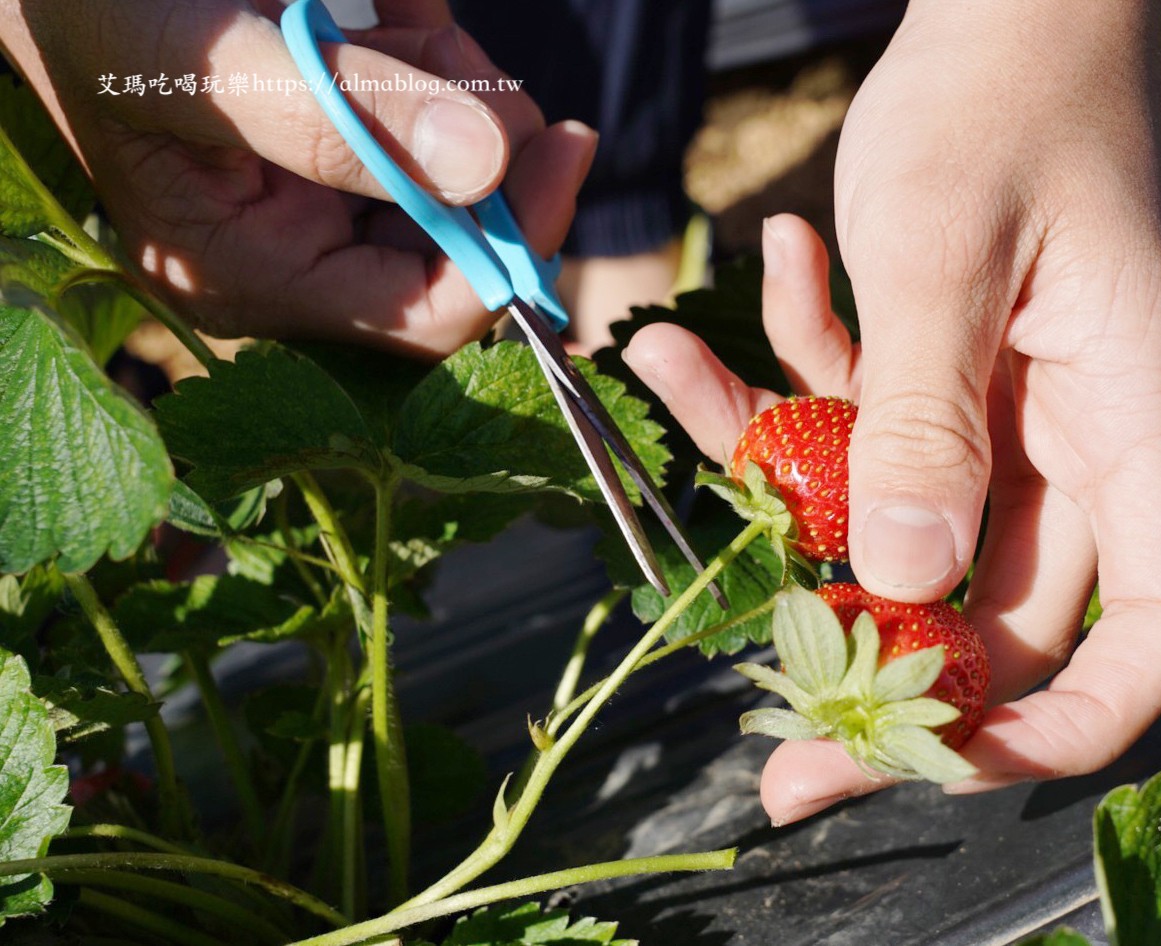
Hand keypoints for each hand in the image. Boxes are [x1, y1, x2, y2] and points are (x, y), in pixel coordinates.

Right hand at [2, 0, 594, 354]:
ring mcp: (328, 198)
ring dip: (459, 88)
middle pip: (460, 244)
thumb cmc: (90, 15)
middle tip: (470, 65)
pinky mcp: (347, 141)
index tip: (562, 150)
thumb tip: (481, 166)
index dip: (509, 248)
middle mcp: (301, 257)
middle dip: (489, 152)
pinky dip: (437, 55)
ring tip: (401, 22)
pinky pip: (434, 114)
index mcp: (255, 280)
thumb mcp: (197, 63)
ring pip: (459, 173)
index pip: (422, 316)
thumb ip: (333, 117)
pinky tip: (400, 10)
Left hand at [625, 0, 1160, 824]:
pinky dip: (787, 380)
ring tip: (675, 366)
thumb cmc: (1005, 87)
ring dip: (779, 472)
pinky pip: (854, 427)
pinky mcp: (939, 376)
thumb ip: (921, 414)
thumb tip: (899, 578)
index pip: (1158, 626)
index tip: (951, 759)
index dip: (1073, 719)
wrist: (1010, 0)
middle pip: (998, 613)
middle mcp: (1076, 441)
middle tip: (771, 742)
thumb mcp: (947, 247)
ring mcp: (1005, 415)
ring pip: (893, 522)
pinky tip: (759, 277)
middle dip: (879, 665)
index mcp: (1128, 419)